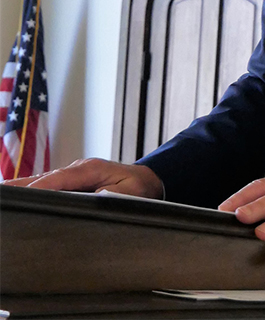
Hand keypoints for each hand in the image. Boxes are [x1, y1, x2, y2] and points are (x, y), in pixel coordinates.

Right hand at [3, 158, 163, 197]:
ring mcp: (74, 172)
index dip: (40, 188)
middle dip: (22, 186)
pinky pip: (47, 183)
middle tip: (4, 198)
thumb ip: (111, 195)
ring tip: (4, 197)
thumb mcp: (130, 194)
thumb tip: (93, 197)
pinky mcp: (72, 179)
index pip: (60, 178)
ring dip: (22, 187)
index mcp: (92, 169)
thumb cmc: (140, 188)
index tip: (23, 197)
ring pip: (43, 179)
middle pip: (45, 176)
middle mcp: (79, 167)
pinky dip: (30, 188)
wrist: (148, 179)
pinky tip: (15, 195)